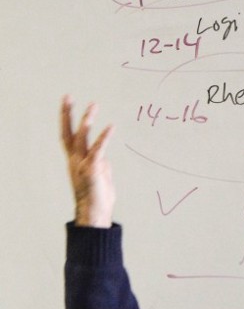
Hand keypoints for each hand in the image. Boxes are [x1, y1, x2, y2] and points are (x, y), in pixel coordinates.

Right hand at [61, 95, 114, 227]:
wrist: (94, 212)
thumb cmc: (98, 197)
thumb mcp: (99, 176)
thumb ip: (100, 164)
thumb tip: (104, 158)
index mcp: (75, 160)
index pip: (68, 136)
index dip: (67, 120)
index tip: (67, 104)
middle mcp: (75, 160)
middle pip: (69, 132)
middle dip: (67, 114)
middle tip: (68, 96)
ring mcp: (82, 164)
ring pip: (82, 137)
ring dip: (87, 120)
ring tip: (93, 105)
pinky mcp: (93, 168)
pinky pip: (98, 149)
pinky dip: (104, 137)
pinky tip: (111, 126)